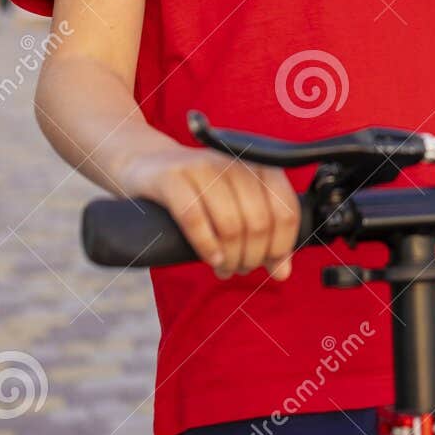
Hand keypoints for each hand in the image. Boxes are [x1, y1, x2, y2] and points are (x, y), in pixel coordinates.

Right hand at [122, 144, 299, 281]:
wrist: (148, 167)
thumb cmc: (200, 192)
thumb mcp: (237, 207)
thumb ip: (265, 236)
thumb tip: (282, 273)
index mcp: (259, 164)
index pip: (286, 210)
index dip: (281, 245)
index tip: (271, 265)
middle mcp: (234, 161)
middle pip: (259, 221)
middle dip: (253, 256)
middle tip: (241, 268)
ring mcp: (203, 166)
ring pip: (230, 224)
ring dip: (230, 257)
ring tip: (224, 268)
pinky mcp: (172, 178)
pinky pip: (194, 218)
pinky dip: (206, 246)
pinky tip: (210, 259)